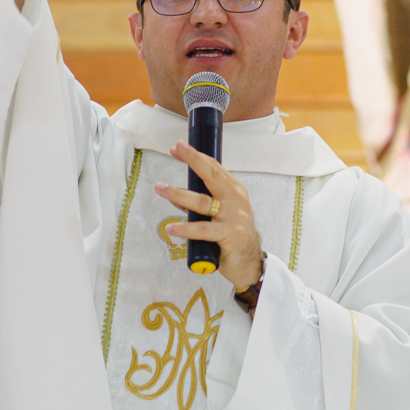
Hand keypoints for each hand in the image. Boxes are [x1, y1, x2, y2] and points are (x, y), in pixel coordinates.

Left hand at [154, 141, 263, 289]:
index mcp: (234, 191)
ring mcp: (234, 218)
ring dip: (178, 194)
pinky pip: (203, 230)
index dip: (196, 156)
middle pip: (212, 176)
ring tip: (160, 188)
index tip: (178, 148)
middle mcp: (235, 200)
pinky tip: (171, 228)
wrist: (249, 263)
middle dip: (193, 160)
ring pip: (202, 202)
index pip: (215, 168)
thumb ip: (199, 204)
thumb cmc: (231, 235)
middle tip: (176, 148)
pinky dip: (185, 228)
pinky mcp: (230, 235)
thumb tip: (174, 196)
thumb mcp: (217, 215)